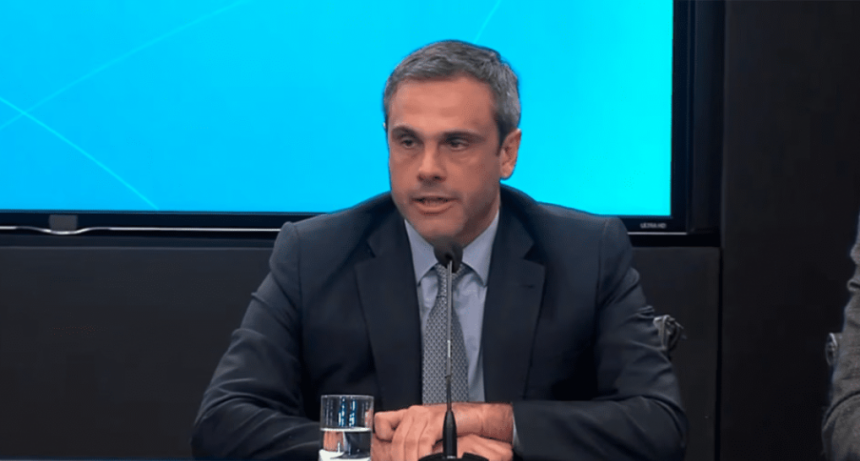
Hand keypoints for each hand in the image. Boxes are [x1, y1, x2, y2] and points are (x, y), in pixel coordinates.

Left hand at [374, 403, 512, 460]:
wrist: (474, 418)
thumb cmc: (452, 426)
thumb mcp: (427, 433)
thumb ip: (414, 441)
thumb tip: (401, 456)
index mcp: (407, 415)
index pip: (382, 423)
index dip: (382, 440)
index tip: (390, 456)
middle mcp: (413, 413)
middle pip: (396, 440)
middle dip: (399, 460)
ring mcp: (423, 415)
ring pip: (408, 443)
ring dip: (410, 460)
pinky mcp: (435, 421)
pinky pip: (422, 442)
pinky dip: (422, 456)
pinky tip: (425, 460)